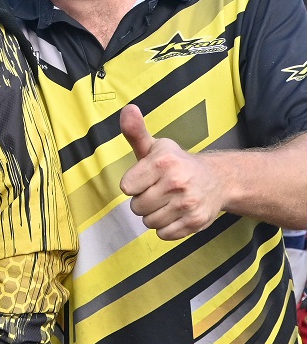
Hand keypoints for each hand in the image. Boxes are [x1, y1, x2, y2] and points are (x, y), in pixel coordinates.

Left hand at [120, 104, 223, 238]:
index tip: (148, 177)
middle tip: (159, 190)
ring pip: (148, 222)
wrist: (217, 180)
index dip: (134, 184)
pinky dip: (167, 227)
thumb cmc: (176, 164)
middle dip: (144, 200)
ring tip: (167, 201)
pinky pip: (164, 234)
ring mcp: (188, 204)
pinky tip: (176, 213)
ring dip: (154, 215)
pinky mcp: (196, 222)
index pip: (127, 187)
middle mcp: (177, 182)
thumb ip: (135, 132)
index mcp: (163, 162)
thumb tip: (128, 109)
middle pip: (136, 207)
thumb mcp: (155, 147)